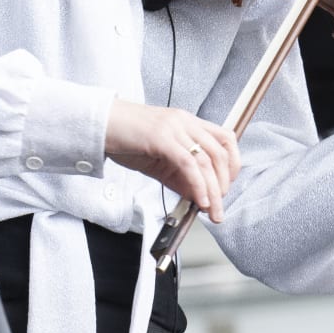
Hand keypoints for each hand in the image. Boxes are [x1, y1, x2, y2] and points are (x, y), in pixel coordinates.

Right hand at [104, 100, 239, 221]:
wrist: (100, 125)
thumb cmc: (126, 139)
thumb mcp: (160, 157)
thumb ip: (180, 175)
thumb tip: (198, 196)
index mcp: (188, 122)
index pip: (226, 138)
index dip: (233, 164)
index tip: (227, 186)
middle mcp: (185, 121)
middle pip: (220, 153)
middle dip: (225, 184)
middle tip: (220, 206)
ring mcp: (174, 128)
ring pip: (207, 161)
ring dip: (214, 190)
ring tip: (212, 210)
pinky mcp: (161, 138)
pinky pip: (188, 164)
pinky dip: (198, 185)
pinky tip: (199, 200)